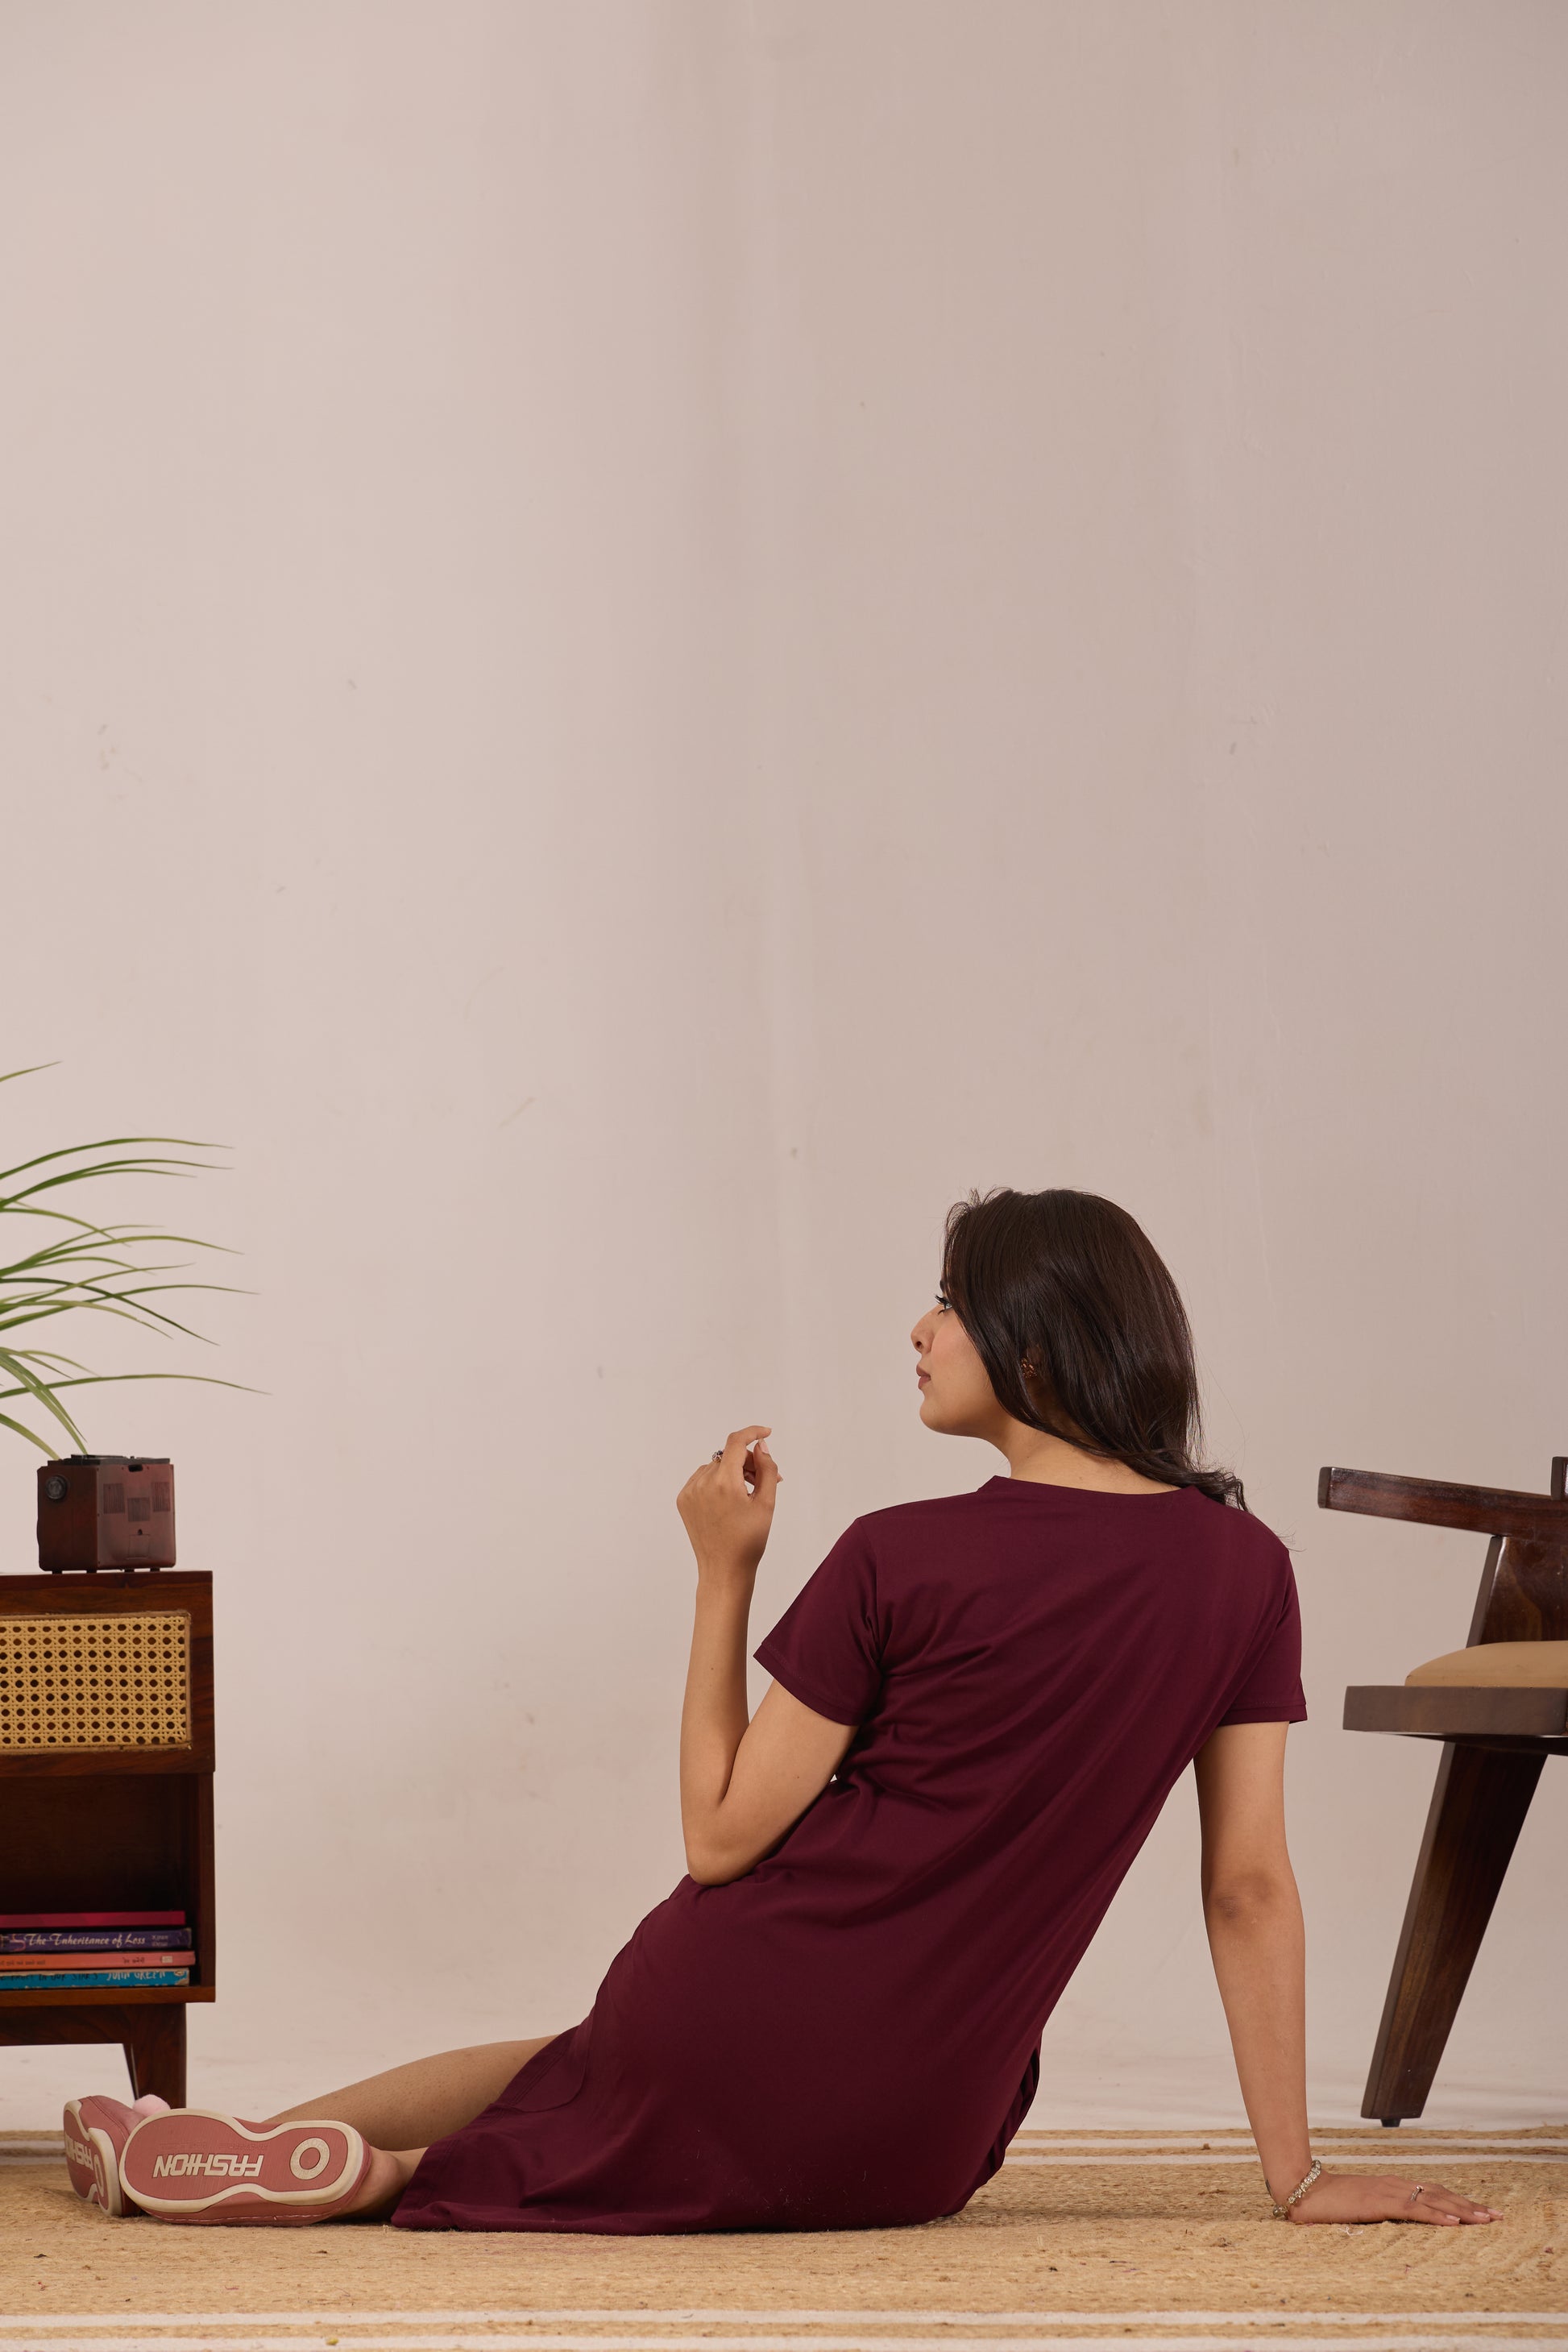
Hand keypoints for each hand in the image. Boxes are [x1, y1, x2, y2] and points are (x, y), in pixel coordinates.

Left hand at [676, 1426, 780, 1579]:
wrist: (724, 1570)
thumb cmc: (749, 1541)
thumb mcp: (766, 1503)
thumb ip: (767, 1469)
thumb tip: (760, 1446)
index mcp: (724, 1483)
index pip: (736, 1442)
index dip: (753, 1433)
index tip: (766, 1433)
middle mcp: (702, 1483)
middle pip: (728, 1456)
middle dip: (748, 1461)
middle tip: (764, 1479)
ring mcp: (689, 1491)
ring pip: (716, 1467)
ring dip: (733, 1472)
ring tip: (747, 1493)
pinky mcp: (683, 1500)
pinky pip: (702, 1478)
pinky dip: (717, 1481)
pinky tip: (729, 1500)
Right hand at [1287, 2169, 1501, 2225]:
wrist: (1304, 2191)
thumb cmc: (1329, 2202)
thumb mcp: (1362, 2208)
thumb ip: (1380, 2211)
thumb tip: (1396, 2224)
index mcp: (1392, 2186)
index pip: (1434, 2192)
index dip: (1459, 2201)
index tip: (1482, 2211)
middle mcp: (1395, 2185)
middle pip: (1440, 2194)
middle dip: (1470, 2206)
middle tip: (1497, 2217)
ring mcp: (1388, 2192)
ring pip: (1433, 2201)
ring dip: (1461, 2211)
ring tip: (1484, 2220)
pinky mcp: (1378, 2203)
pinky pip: (1413, 2210)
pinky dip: (1436, 2217)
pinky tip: (1453, 2224)